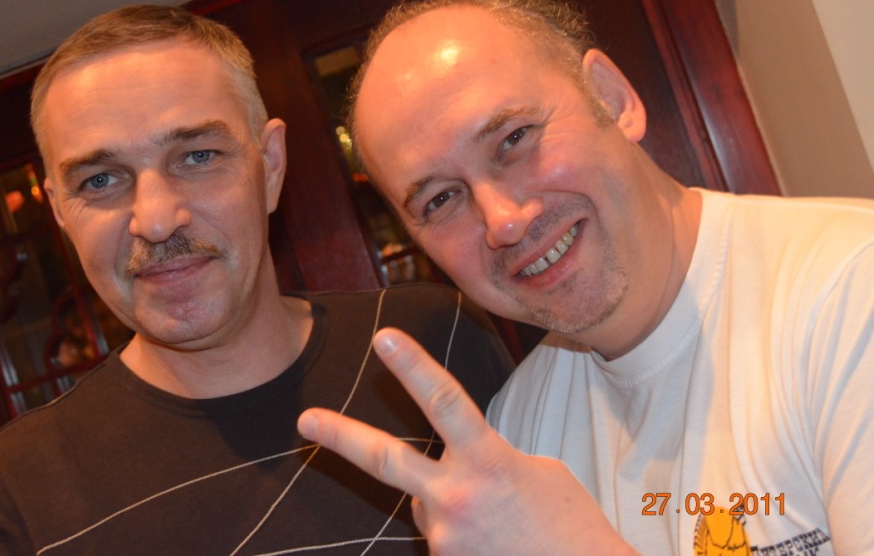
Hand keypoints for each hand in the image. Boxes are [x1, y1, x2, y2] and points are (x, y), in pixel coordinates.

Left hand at [297, 328, 636, 555]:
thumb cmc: (569, 524)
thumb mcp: (537, 471)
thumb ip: (482, 460)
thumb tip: (438, 479)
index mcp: (489, 462)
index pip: (445, 402)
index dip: (413, 366)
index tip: (384, 337)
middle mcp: (458, 498)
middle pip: (386, 460)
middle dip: (340, 437)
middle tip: (305, 421)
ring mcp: (446, 537)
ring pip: (425, 504)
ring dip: (450, 504)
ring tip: (498, 523)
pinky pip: (440, 535)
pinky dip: (460, 532)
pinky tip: (495, 543)